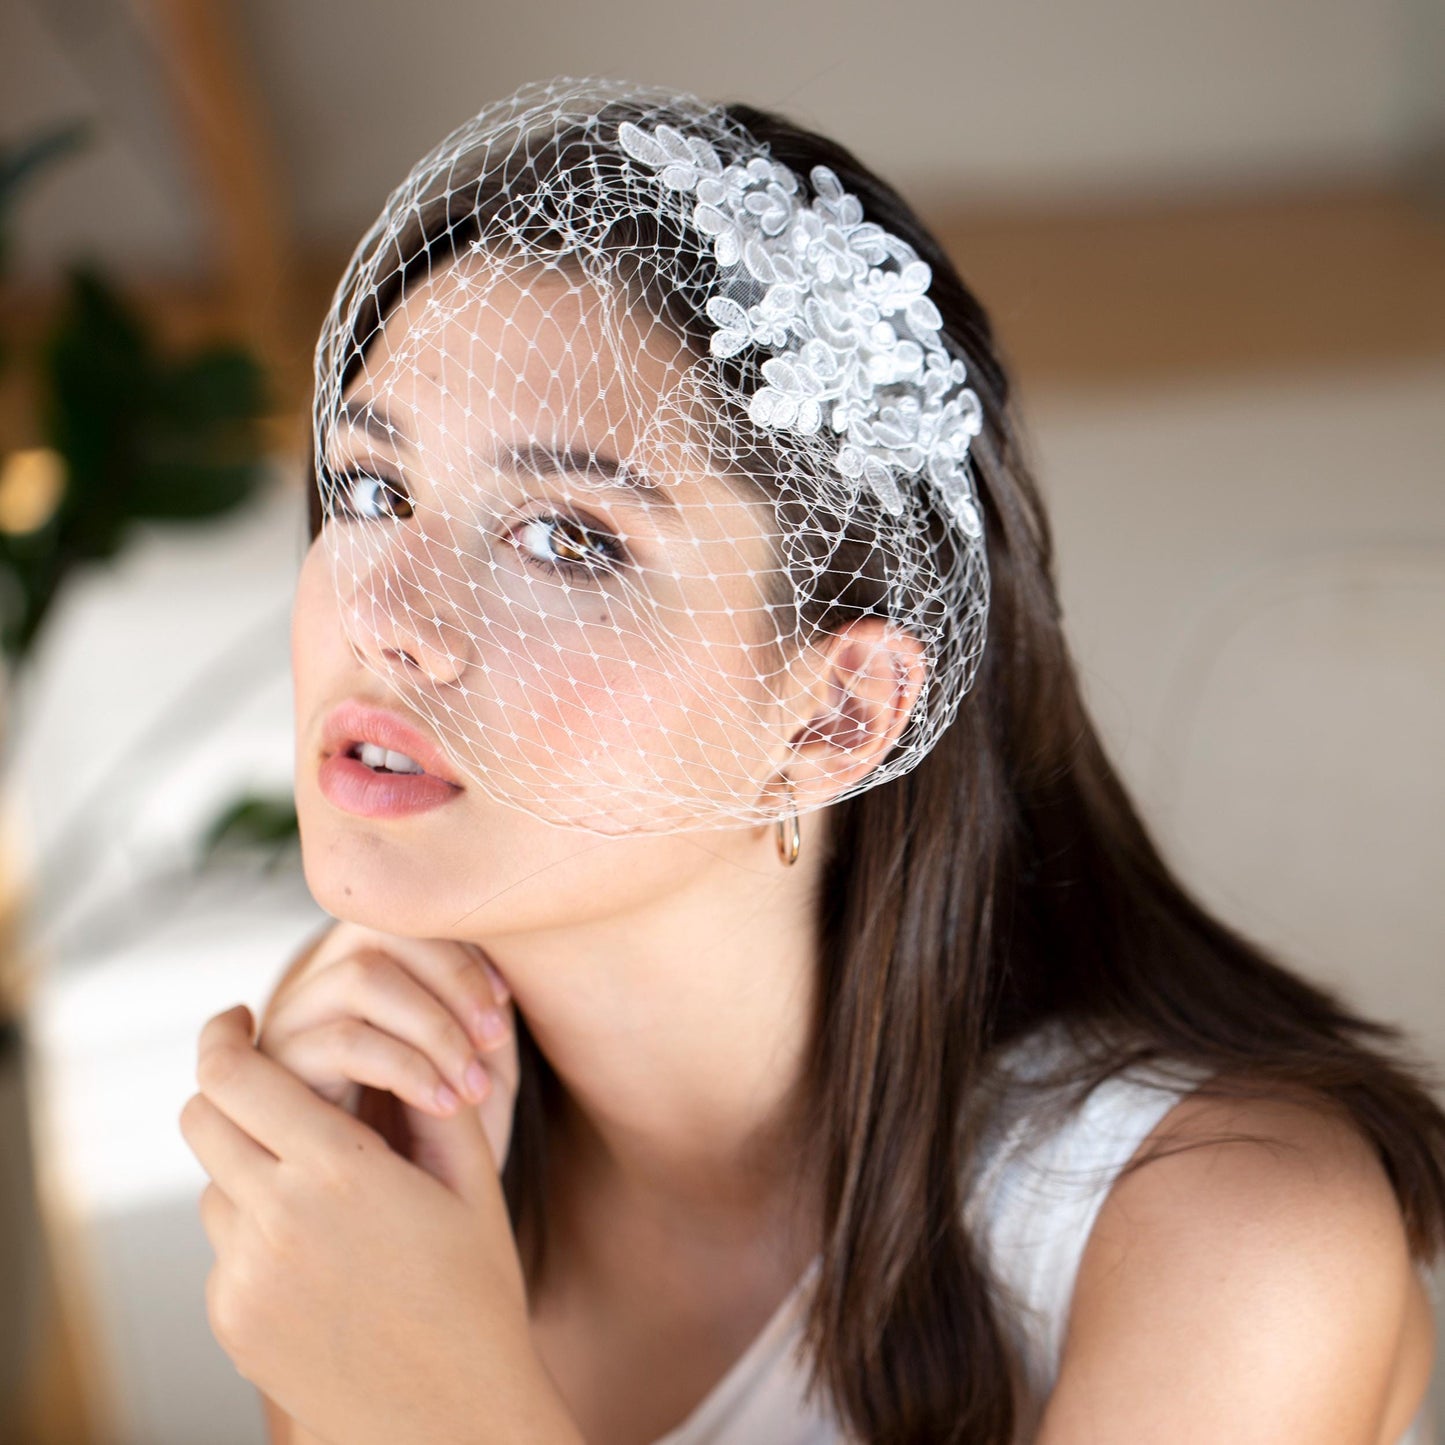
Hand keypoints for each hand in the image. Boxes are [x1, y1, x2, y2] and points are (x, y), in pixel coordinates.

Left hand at [180, 1005, 580, 1444]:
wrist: (453, 1417)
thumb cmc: (476, 1290)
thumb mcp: (470, 1180)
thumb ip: (427, 1095)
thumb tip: (394, 1035)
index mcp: (340, 1170)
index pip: (238, 1076)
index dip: (224, 1036)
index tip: (236, 1018)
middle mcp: (276, 1220)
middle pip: (203, 1119)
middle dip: (231, 1092)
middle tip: (270, 1087)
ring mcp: (245, 1279)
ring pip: (214, 1185)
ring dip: (249, 1167)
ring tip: (321, 1191)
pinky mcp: (232, 1323)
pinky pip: (225, 1249)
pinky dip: (258, 1233)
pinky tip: (322, 1256)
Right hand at [257, 922, 518, 1192]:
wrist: (416, 1228)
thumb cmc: (455, 1135)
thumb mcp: (480, 1059)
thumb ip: (479, 1004)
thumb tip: (493, 951)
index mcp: (367, 968)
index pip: (406, 915)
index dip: (461, 953)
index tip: (505, 1008)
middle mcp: (320, 986)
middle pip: (380, 934)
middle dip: (451, 982)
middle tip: (495, 1039)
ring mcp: (292, 1027)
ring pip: (359, 978)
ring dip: (432, 1025)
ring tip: (472, 1083)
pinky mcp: (277, 1078)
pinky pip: (340, 1041)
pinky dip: (406, 1065)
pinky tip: (444, 1104)